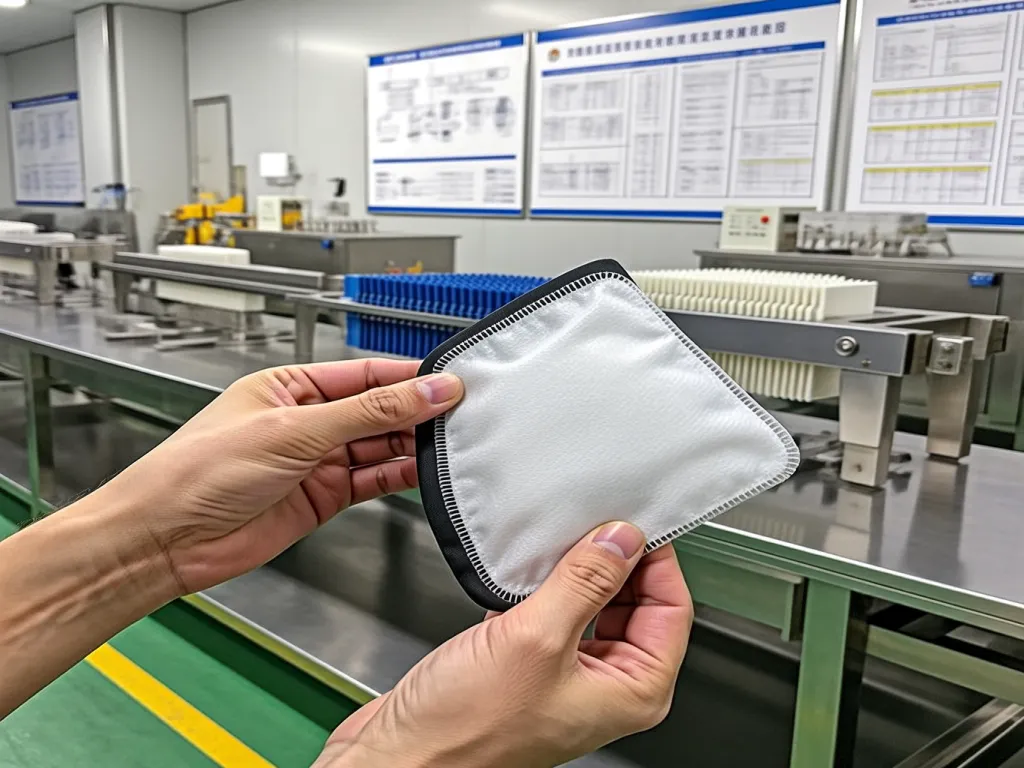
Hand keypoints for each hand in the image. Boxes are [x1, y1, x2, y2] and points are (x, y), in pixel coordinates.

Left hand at [99, 359, 462, 594]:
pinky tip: (423, 472)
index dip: (411, 379)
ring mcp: (316, 460)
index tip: (451, 382)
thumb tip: (424, 391)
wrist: (168, 539)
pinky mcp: (323, 497)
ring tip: (450, 444)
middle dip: (417, 413)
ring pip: (379, 446)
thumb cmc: (199, 471)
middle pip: (378, 410)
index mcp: (291, 386)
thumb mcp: (294, 431)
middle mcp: (307, 421)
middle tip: (460, 415)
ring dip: (413, 446)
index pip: (366, 374)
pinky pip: (372, 481)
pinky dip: (399, 477)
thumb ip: (368, 412)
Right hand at [318, 523, 692, 767]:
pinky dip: (542, 586)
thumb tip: (623, 539)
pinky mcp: (528, 665)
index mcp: (632, 691)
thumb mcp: (536, 639)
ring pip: (592, 603)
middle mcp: (605, 686)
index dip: (656, 559)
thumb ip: (587, 582)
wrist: (399, 757)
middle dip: (615, 561)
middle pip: (636, 602)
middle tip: (590, 522)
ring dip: (576, 570)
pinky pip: (552, 611)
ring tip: (556, 541)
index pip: (673, 608)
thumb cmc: (464, 732)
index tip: (631, 521)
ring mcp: (566, 676)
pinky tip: (523, 570)